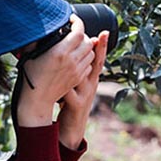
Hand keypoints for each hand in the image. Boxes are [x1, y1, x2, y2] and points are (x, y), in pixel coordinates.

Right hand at [16, 15, 94, 127]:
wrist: (37, 99)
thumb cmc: (31, 76)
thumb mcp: (29, 54)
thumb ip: (36, 38)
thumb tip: (40, 26)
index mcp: (60, 52)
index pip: (78, 32)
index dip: (77, 22)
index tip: (72, 19)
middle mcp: (71, 60)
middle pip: (88, 41)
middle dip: (82, 35)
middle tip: (73, 33)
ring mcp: (77, 70)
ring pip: (91, 53)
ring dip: (86, 47)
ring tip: (76, 45)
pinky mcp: (78, 78)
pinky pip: (89, 64)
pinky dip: (85, 58)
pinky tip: (77, 58)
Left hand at [58, 29, 108, 149]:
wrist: (72, 128)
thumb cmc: (71, 102)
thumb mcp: (77, 84)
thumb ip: (76, 69)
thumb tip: (72, 49)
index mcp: (92, 79)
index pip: (99, 59)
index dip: (102, 46)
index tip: (104, 32)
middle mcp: (91, 85)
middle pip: (94, 64)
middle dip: (91, 49)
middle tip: (86, 35)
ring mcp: (85, 95)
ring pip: (81, 74)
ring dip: (75, 63)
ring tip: (69, 49)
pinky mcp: (76, 104)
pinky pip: (69, 90)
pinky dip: (63, 83)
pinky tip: (56, 76)